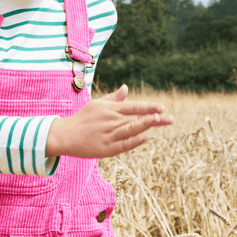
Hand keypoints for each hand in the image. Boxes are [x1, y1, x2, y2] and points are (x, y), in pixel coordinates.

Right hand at [45, 85, 172, 158]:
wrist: (65, 134)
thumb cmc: (84, 119)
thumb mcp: (98, 104)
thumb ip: (114, 98)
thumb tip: (126, 87)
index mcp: (110, 109)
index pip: (134, 107)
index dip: (148, 107)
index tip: (162, 108)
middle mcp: (111, 120)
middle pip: (136, 118)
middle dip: (154, 118)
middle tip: (171, 118)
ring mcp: (109, 134)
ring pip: (131, 129)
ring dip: (146, 125)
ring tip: (160, 122)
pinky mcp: (105, 148)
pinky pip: (122, 144)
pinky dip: (134, 141)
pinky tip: (144, 138)